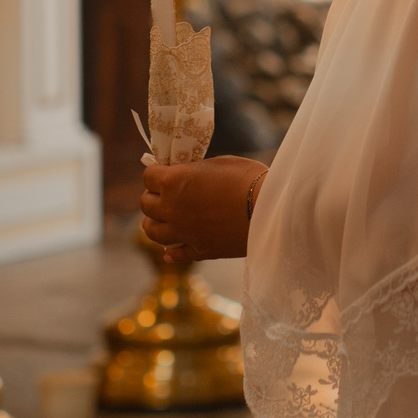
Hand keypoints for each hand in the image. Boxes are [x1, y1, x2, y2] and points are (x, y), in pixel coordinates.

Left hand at [139, 155, 266, 264]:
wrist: (271, 211)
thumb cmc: (248, 179)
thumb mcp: (219, 164)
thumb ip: (195, 172)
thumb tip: (187, 177)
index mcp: (174, 181)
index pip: (148, 176)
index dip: (155, 172)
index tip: (163, 171)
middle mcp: (172, 208)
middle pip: (146, 204)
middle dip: (153, 196)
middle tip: (163, 193)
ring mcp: (183, 232)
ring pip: (152, 231)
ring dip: (154, 223)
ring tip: (161, 219)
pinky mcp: (198, 250)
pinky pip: (175, 254)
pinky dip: (171, 252)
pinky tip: (170, 252)